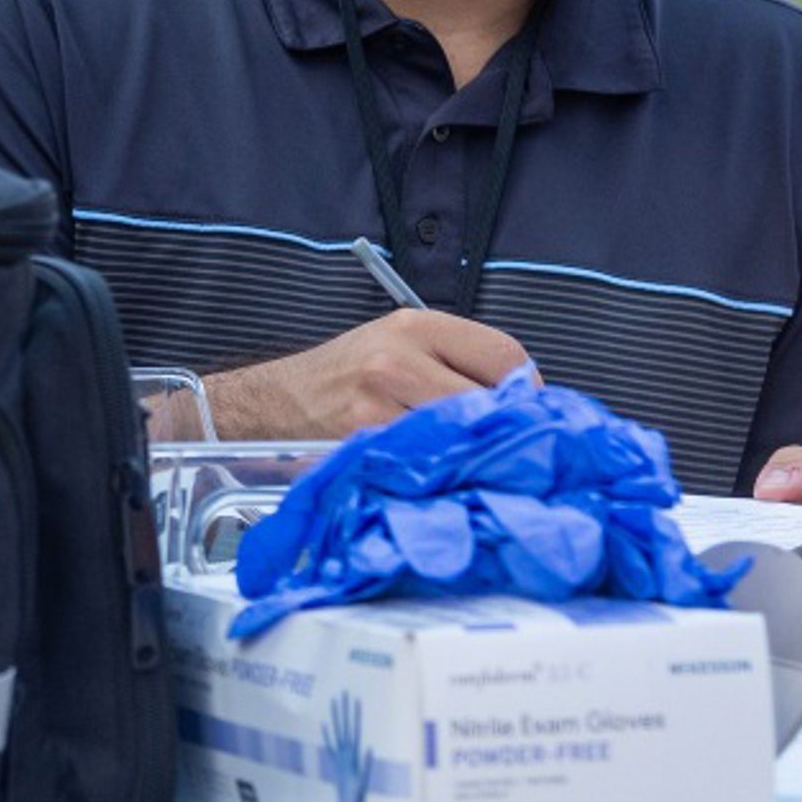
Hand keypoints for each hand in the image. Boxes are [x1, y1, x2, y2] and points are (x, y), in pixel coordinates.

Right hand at [205, 311, 535, 442]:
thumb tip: (522, 397)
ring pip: (459, 438)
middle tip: (506, 446)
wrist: (271, 405)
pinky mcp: (362, 445)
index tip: (530, 411)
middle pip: (488, 401)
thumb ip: (454, 360)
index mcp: (416, 326)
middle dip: (503, 428)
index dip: (530, 388)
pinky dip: (436, 474)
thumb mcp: (397, 343)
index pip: (505, 353)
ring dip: (471, 455)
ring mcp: (378, 406)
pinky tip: (432, 474)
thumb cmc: (342, 377)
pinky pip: (423, 464)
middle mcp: (397, 360)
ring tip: (466, 461)